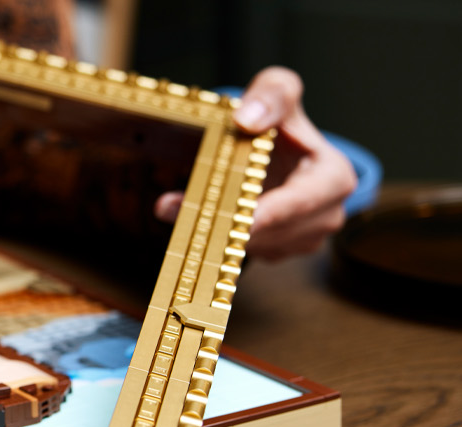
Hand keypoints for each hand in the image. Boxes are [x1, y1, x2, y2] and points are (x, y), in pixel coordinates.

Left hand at [155, 66, 355, 260]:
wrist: (280, 147)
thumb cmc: (281, 118)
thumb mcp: (280, 91)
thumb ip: (271, 94)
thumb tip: (248, 119)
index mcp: (334, 178)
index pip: (300, 201)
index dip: (268, 212)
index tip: (237, 219)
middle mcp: (327, 215)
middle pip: (272, 229)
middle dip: (227, 221)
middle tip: (177, 209)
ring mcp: (305, 239)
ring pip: (255, 245)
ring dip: (214, 230)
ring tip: (173, 207)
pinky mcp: (280, 250)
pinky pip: (246, 252)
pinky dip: (217, 238)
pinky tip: (192, 219)